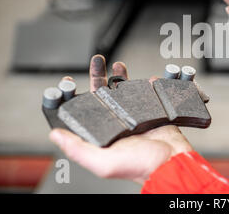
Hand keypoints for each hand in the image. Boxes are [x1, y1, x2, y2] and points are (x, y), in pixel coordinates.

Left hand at [49, 55, 192, 183]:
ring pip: (122, 92)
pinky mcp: (151, 112)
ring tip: (116, 64)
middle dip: (97, 76)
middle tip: (97, 61)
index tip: (68, 83)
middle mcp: (116, 125)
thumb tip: (55, 135)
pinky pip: (144, 93)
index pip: (82, 113)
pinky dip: (143, 83)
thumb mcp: (104, 162)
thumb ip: (79, 150)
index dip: (73, 97)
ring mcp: (134, 117)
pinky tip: (142, 76)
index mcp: (102, 136)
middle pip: (101, 96)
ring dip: (118, 76)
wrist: (173, 161)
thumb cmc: (141, 167)